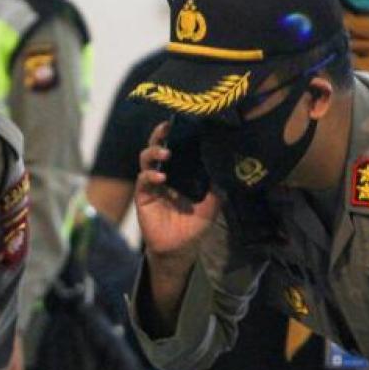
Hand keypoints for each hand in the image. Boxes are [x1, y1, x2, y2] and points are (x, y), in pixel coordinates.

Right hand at [135, 122, 219, 263]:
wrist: (181, 248)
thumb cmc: (195, 224)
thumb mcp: (213, 201)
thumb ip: (217, 183)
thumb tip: (226, 162)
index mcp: (180, 171)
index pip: (176, 146)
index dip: (178, 133)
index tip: (184, 122)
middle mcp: (164, 173)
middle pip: (157, 146)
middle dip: (160, 134)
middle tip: (167, 127)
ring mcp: (152, 184)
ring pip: (146, 159)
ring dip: (154, 152)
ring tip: (166, 153)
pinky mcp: (143, 197)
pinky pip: (143, 181)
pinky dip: (150, 176)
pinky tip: (161, 178)